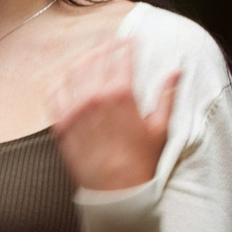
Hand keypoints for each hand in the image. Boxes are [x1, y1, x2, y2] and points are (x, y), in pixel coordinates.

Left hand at [48, 39, 179, 192]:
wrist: (117, 191)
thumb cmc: (141, 160)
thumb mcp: (160, 127)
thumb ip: (167, 96)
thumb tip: (177, 72)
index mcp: (121, 95)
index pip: (121, 58)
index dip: (125, 45)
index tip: (129, 40)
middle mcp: (95, 97)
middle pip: (96, 60)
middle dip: (105, 47)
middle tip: (110, 43)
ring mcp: (74, 109)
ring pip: (73, 72)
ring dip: (83, 60)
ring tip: (90, 56)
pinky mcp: (60, 123)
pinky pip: (53, 93)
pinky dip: (60, 82)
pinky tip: (66, 78)